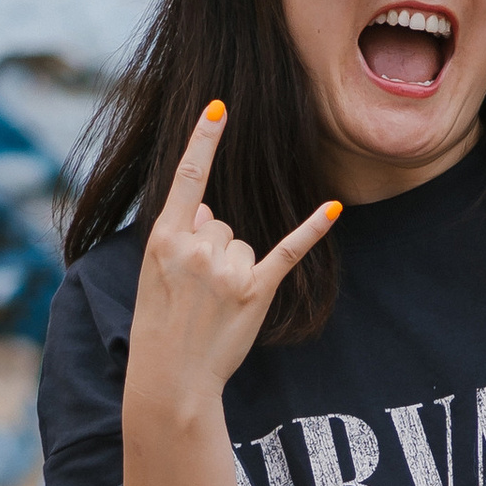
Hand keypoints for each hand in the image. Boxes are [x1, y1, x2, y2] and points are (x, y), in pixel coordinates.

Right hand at [125, 103, 341, 415]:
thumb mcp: (153, 273)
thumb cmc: (160, 326)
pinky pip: (288, 251)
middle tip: (195, 290)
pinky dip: (311, 230)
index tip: (220, 107)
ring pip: (243, 242)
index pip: (188, 177)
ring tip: (213, 303)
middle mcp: (197, 248)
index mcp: (164, 237)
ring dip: (234, 268)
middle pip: (220, 221)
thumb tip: (207, 208)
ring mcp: (227, 271)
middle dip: (212, 250)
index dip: (203, 140)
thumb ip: (180, 234)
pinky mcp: (255, 292)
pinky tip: (332, 209)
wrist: (171, 378)